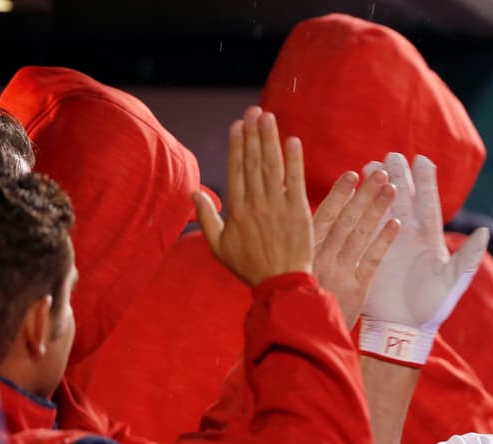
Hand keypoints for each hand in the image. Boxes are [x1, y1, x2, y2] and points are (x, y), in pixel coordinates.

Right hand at [193, 107, 314, 287]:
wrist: (281, 284)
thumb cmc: (249, 267)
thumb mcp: (219, 247)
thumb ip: (206, 219)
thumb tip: (194, 193)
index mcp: (236, 210)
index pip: (236, 169)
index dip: (236, 145)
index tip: (237, 125)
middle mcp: (255, 203)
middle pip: (253, 162)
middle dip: (252, 134)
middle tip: (253, 110)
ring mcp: (278, 206)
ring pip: (271, 166)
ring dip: (269, 139)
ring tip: (268, 117)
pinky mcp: (298, 212)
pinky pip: (296, 181)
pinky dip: (294, 161)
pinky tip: (293, 142)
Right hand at [312, 169, 400, 326]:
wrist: (307, 337)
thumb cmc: (300, 302)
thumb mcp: (296, 271)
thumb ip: (306, 245)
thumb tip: (313, 218)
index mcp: (305, 251)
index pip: (324, 215)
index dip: (340, 193)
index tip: (353, 173)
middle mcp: (322, 257)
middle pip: (346, 219)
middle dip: (364, 194)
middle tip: (382, 171)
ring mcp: (340, 272)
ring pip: (360, 234)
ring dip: (376, 209)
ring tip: (392, 189)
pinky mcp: (356, 288)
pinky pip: (372, 260)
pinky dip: (384, 241)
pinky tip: (396, 223)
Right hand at [358, 153, 489, 366]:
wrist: (405, 329)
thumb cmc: (432, 307)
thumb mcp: (453, 281)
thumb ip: (468, 257)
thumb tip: (485, 233)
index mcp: (429, 239)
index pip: (427, 203)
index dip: (424, 182)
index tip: (421, 159)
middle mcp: (408, 237)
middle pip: (403, 199)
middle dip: (398, 176)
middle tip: (390, 156)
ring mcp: (388, 243)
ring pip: (382, 207)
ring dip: (377, 188)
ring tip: (370, 166)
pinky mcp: (370, 253)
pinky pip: (364, 226)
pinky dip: (360, 210)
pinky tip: (353, 193)